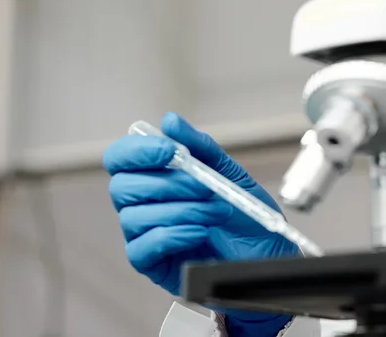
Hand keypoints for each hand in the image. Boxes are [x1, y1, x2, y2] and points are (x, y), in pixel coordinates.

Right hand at [103, 112, 297, 336]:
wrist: (265, 253)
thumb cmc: (243, 215)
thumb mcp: (227, 173)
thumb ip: (199, 147)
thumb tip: (170, 121)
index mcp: (153, 177)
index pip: (119, 158)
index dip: (137, 151)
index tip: (171, 151)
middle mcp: (141, 204)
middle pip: (122, 187)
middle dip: (168, 183)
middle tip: (205, 187)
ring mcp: (143, 235)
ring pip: (134, 217)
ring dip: (181, 210)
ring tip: (215, 213)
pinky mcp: (151, 264)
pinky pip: (141, 248)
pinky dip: (172, 235)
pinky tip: (199, 233)